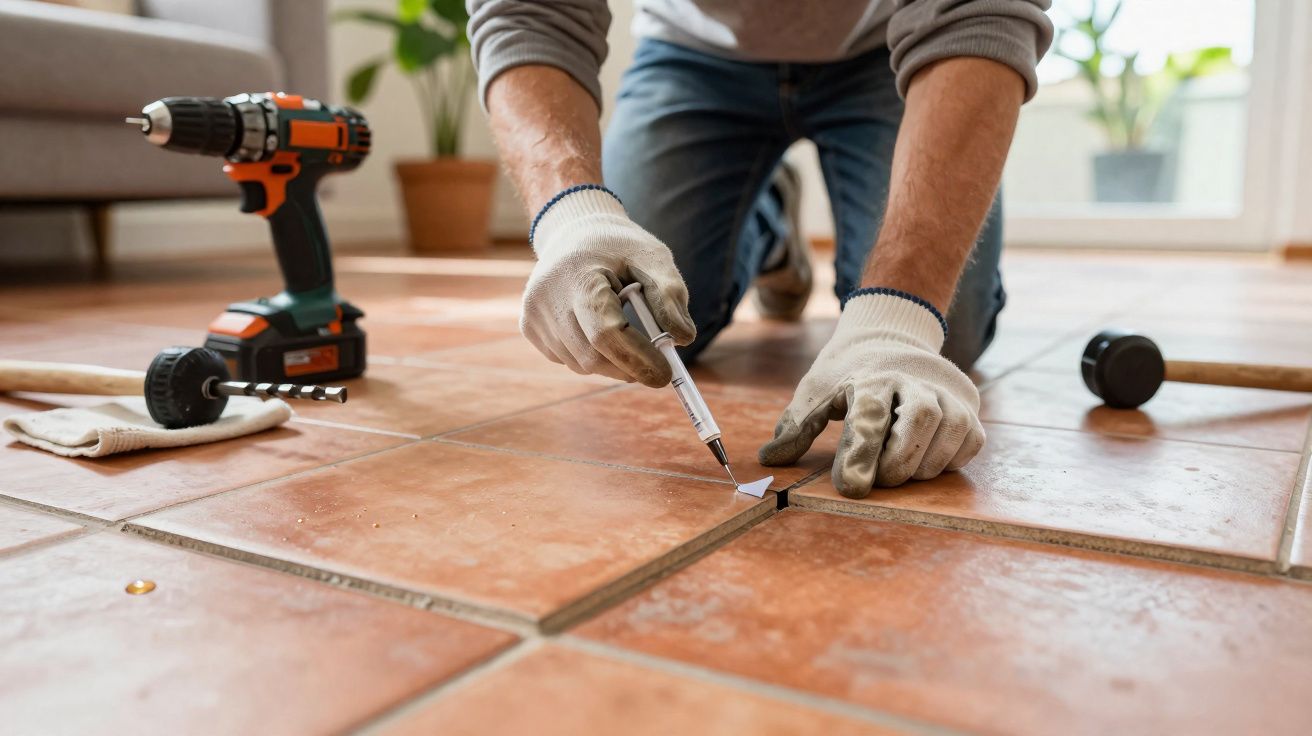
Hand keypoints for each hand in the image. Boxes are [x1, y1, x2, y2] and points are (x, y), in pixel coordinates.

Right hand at [522, 187, 695, 386]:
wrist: (573, 232)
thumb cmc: (618, 247)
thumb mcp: (653, 257)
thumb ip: (670, 294)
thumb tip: (683, 338)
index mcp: (578, 277)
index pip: (606, 333)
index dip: (638, 358)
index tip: (666, 374)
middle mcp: (547, 299)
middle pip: (592, 356)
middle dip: (629, 366)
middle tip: (657, 365)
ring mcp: (533, 315)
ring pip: (581, 364)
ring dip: (611, 361)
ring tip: (625, 332)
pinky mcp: (530, 328)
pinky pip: (568, 359)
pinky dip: (591, 355)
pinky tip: (597, 328)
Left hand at [758, 291, 984, 494]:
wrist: (888, 335)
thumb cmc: (847, 372)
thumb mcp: (815, 390)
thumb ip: (796, 426)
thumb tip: (768, 459)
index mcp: (869, 376)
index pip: (868, 416)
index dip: (859, 455)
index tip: (850, 489)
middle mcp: (912, 378)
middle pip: (921, 417)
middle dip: (899, 459)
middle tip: (879, 480)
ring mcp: (945, 390)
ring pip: (952, 429)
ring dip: (925, 463)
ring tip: (898, 471)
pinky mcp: (967, 404)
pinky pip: (971, 440)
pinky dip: (951, 460)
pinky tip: (925, 461)